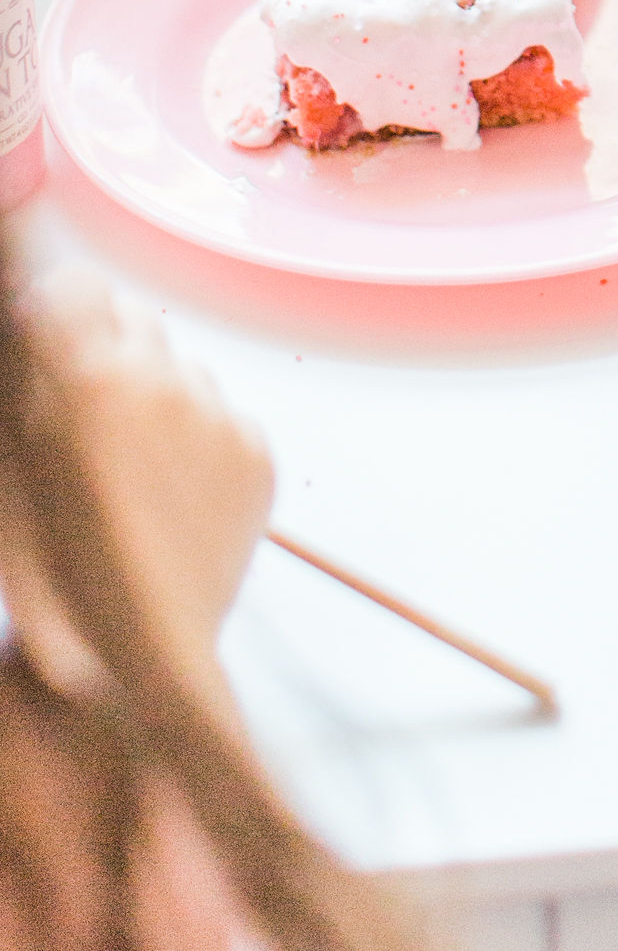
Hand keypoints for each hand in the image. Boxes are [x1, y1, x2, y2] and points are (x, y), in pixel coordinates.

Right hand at [0, 275, 272, 707]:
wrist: (134, 664)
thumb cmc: (51, 572)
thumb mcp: (11, 474)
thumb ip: (26, 385)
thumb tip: (36, 311)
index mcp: (88, 379)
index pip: (77, 287)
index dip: (56, 314)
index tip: (46, 338)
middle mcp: (165, 381)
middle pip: (133, 317)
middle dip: (106, 349)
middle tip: (83, 414)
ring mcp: (219, 414)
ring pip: (180, 366)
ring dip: (152, 395)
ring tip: (125, 471)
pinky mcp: (259, 449)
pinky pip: (220, 414)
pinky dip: (194, 439)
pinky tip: (165, 496)